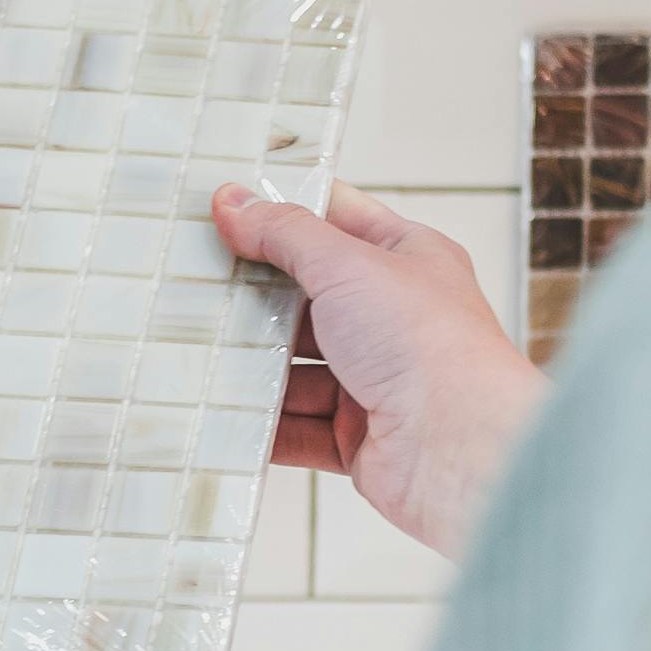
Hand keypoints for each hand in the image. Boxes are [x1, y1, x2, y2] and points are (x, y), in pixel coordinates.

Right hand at [213, 181, 547, 558]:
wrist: (460, 448)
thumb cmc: (428, 343)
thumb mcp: (348, 265)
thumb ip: (285, 233)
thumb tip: (233, 202)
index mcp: (408, 261)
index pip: (339, 220)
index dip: (286, 211)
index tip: (226, 207)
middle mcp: (394, 319)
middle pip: (309, 299)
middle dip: (255, 296)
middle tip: (191, 282)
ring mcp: (376, 381)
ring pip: (297, 368)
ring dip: (252, 365)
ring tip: (194, 351)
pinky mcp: (357, 438)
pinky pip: (296, 428)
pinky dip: (261, 424)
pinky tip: (219, 412)